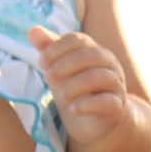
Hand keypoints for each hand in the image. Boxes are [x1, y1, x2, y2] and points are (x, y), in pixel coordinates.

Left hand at [29, 26, 129, 144]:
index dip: (57, 48)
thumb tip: (33, 31)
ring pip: (100, 77)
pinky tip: (73, 109)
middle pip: (91, 55)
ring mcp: (116, 85)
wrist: (97, 120)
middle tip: (48, 77)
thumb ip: (49, 50)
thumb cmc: (77, 89)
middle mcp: (109, 64)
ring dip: (75, 84)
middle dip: (66, 65)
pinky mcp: (118, 107)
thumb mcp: (60, 69)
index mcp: (95, 50)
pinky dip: (88, 105)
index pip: (78, 40)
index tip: (42, 62)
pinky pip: (108, 102)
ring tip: (60, 95)